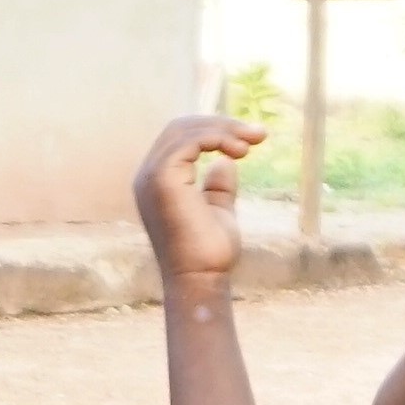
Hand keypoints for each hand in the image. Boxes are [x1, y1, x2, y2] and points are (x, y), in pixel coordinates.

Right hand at [132, 114, 262, 285]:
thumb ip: (218, 187)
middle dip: (222, 124)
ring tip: (253, 141)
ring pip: (184, 130)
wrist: (201, 280)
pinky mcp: (161, 179)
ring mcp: (150, 177)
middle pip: (180, 127)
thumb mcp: (218, 210)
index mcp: (156, 182)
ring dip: (224, 129)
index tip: (251, 140)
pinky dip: (217, 137)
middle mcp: (146, 176)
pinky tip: (239, 151)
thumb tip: (226, 161)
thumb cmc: (209, 255)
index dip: (215, 132)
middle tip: (258, 135)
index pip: (180, 139)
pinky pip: (189, 141)